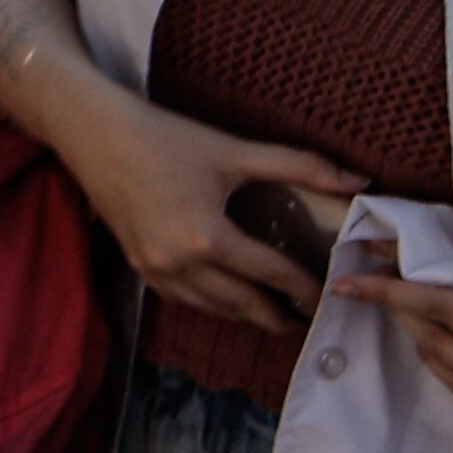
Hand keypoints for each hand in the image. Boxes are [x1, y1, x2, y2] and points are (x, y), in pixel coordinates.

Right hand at [62, 84, 362, 331]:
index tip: (329, 297)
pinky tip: (226, 299)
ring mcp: (154, 269)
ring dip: (246, 316)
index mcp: (207, 237)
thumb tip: (360, 181)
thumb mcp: (233, 149)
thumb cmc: (164, 136)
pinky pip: (183, 299)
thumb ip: (300, 165)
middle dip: (279, 315)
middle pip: (243, 305)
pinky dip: (211, 305)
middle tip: (309, 319)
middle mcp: (178, 263)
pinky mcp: (138, 265)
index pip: (271, 274)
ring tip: (275, 315)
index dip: (305, 288)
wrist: (93, 133)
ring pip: (212, 309)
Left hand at [335, 239, 452, 435]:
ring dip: (417, 334)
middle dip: (396, 305)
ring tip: (403, 303)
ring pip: (442, 363)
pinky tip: (444, 343)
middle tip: (374, 272)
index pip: (433, 304)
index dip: (387, 290)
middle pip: (428, 333)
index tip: (349, 275)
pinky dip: (445, 360)